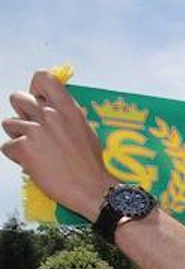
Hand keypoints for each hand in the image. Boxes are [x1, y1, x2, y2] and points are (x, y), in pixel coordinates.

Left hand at [2, 71, 111, 220]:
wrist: (92, 190)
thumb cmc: (91, 165)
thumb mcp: (85, 131)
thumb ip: (65, 115)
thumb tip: (49, 108)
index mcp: (68, 109)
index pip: (42, 79)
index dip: (35, 88)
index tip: (38, 98)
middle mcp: (50, 114)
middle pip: (17, 98)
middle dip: (22, 113)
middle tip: (34, 131)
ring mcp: (35, 130)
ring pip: (8, 124)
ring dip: (18, 137)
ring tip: (36, 151)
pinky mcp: (23, 148)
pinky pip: (7, 146)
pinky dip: (17, 156)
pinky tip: (33, 164)